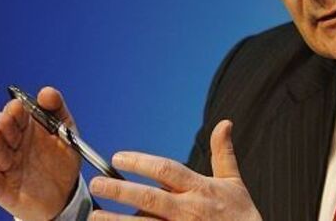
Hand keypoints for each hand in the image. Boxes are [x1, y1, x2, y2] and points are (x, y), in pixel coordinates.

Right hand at [0, 87, 81, 220]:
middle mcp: (15, 147)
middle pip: (6, 133)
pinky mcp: (5, 189)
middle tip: (6, 118)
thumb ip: (57, 110)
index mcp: (28, 131)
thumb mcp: (66, 133)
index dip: (16, 110)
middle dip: (5, 125)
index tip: (18, 105)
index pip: (17, 116)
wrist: (65, 194)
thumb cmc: (61, 161)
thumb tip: (46, 92)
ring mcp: (9, 168)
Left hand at [89, 120, 260, 220]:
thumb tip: (224, 123)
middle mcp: (190, 209)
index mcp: (201, 188)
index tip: (119, 158)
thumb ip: (223, 152)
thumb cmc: (240, 214)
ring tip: (95, 215)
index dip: (141, 163)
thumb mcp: (233, 181)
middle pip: (151, 198)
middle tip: (96, 184)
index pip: (167, 170)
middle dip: (121, 191)